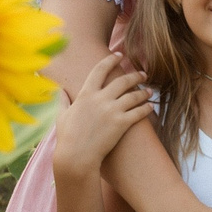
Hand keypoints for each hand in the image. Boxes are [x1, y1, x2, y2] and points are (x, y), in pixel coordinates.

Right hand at [53, 54, 149, 179]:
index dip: (111, 60)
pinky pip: (139, 112)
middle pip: (122, 80)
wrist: (76, 157)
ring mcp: (112, 110)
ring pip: (133, 95)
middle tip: (142, 74)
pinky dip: (146, 107)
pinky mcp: (121, 123)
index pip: (100, 70)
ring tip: (148, 90)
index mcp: (86, 94)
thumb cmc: (67, 138)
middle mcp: (100, 99)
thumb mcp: (62, 116)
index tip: (119, 55)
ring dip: (143, 91)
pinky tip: (150, 106)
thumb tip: (60, 91)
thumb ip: (63, 101)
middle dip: (134, 75)